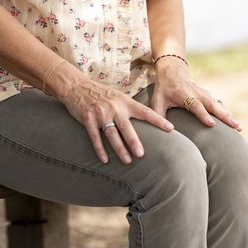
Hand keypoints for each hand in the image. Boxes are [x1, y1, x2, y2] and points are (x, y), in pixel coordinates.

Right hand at [50, 68, 174, 164]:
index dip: (158, 120)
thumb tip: (145, 119)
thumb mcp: (117, 96)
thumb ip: (129, 108)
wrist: (76, 86)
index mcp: (124, 101)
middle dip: (134, 141)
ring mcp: (100, 113)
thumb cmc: (100, 93)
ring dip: (119, 149)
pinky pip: (95, 137)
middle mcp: (114, 107)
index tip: (170, 129)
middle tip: (141, 154)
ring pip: (111, 134)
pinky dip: (100, 150)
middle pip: (126, 127)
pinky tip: (105, 160)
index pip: (144, 112)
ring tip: (127, 161)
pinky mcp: (87, 119)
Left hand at [151, 57, 241, 131]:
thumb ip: (158, 115)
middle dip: (224, 116)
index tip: (212, 124)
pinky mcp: (208, 95)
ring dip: (229, 115)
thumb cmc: (164, 88)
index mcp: (184, 95)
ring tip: (238, 127)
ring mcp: (204, 93)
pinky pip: (218, 104)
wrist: (173, 70)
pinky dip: (226, 113)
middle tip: (235, 126)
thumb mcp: (157, 100)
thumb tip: (161, 130)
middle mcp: (197, 94)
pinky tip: (234, 122)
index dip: (203, 115)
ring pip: (218, 105)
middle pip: (213, 105)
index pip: (195, 106)